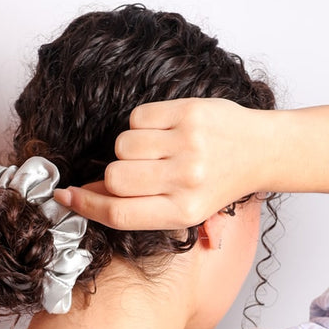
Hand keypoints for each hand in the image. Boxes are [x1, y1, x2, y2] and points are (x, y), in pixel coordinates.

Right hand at [55, 98, 271, 229]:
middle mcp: (185, 180)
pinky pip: (137, 118)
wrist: (261, 151)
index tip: (66, 197)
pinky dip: (142, 125)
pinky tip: (165, 131)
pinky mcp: (188, 113)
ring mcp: (187, 144)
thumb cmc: (219, 182)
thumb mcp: (185, 208)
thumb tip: (88, 193)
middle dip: (114, 174)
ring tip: (158, 149)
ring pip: (123, 144)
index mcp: (183, 211)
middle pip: (115, 178)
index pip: (119, 214)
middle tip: (136, 171)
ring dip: (130, 148)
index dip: (85, 206)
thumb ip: (138, 205)